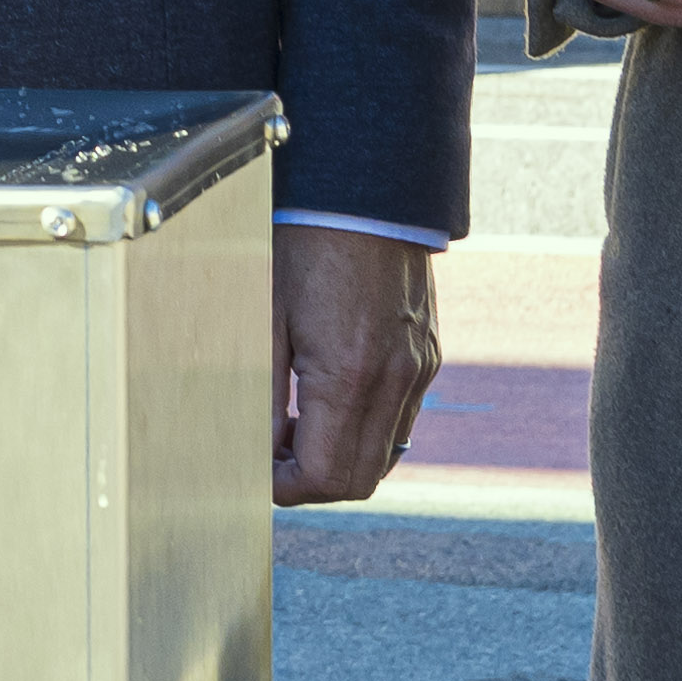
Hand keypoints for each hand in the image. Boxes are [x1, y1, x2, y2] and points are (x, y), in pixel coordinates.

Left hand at [271, 226, 438, 508]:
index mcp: (349, 377)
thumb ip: (261, 398)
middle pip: (358, 480)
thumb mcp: (266, 322)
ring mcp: (419, 369)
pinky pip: (402, 420)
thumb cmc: (304, 248)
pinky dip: (365, 430)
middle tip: (273, 453)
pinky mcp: (429, 356)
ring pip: (384, 457)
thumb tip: (252, 455)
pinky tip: (331, 397)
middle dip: (311, 481)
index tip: (257, 471)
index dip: (284, 488)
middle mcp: (396, 381)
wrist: (364, 192)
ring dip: (339, 456)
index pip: (323, 477)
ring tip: (298, 422)